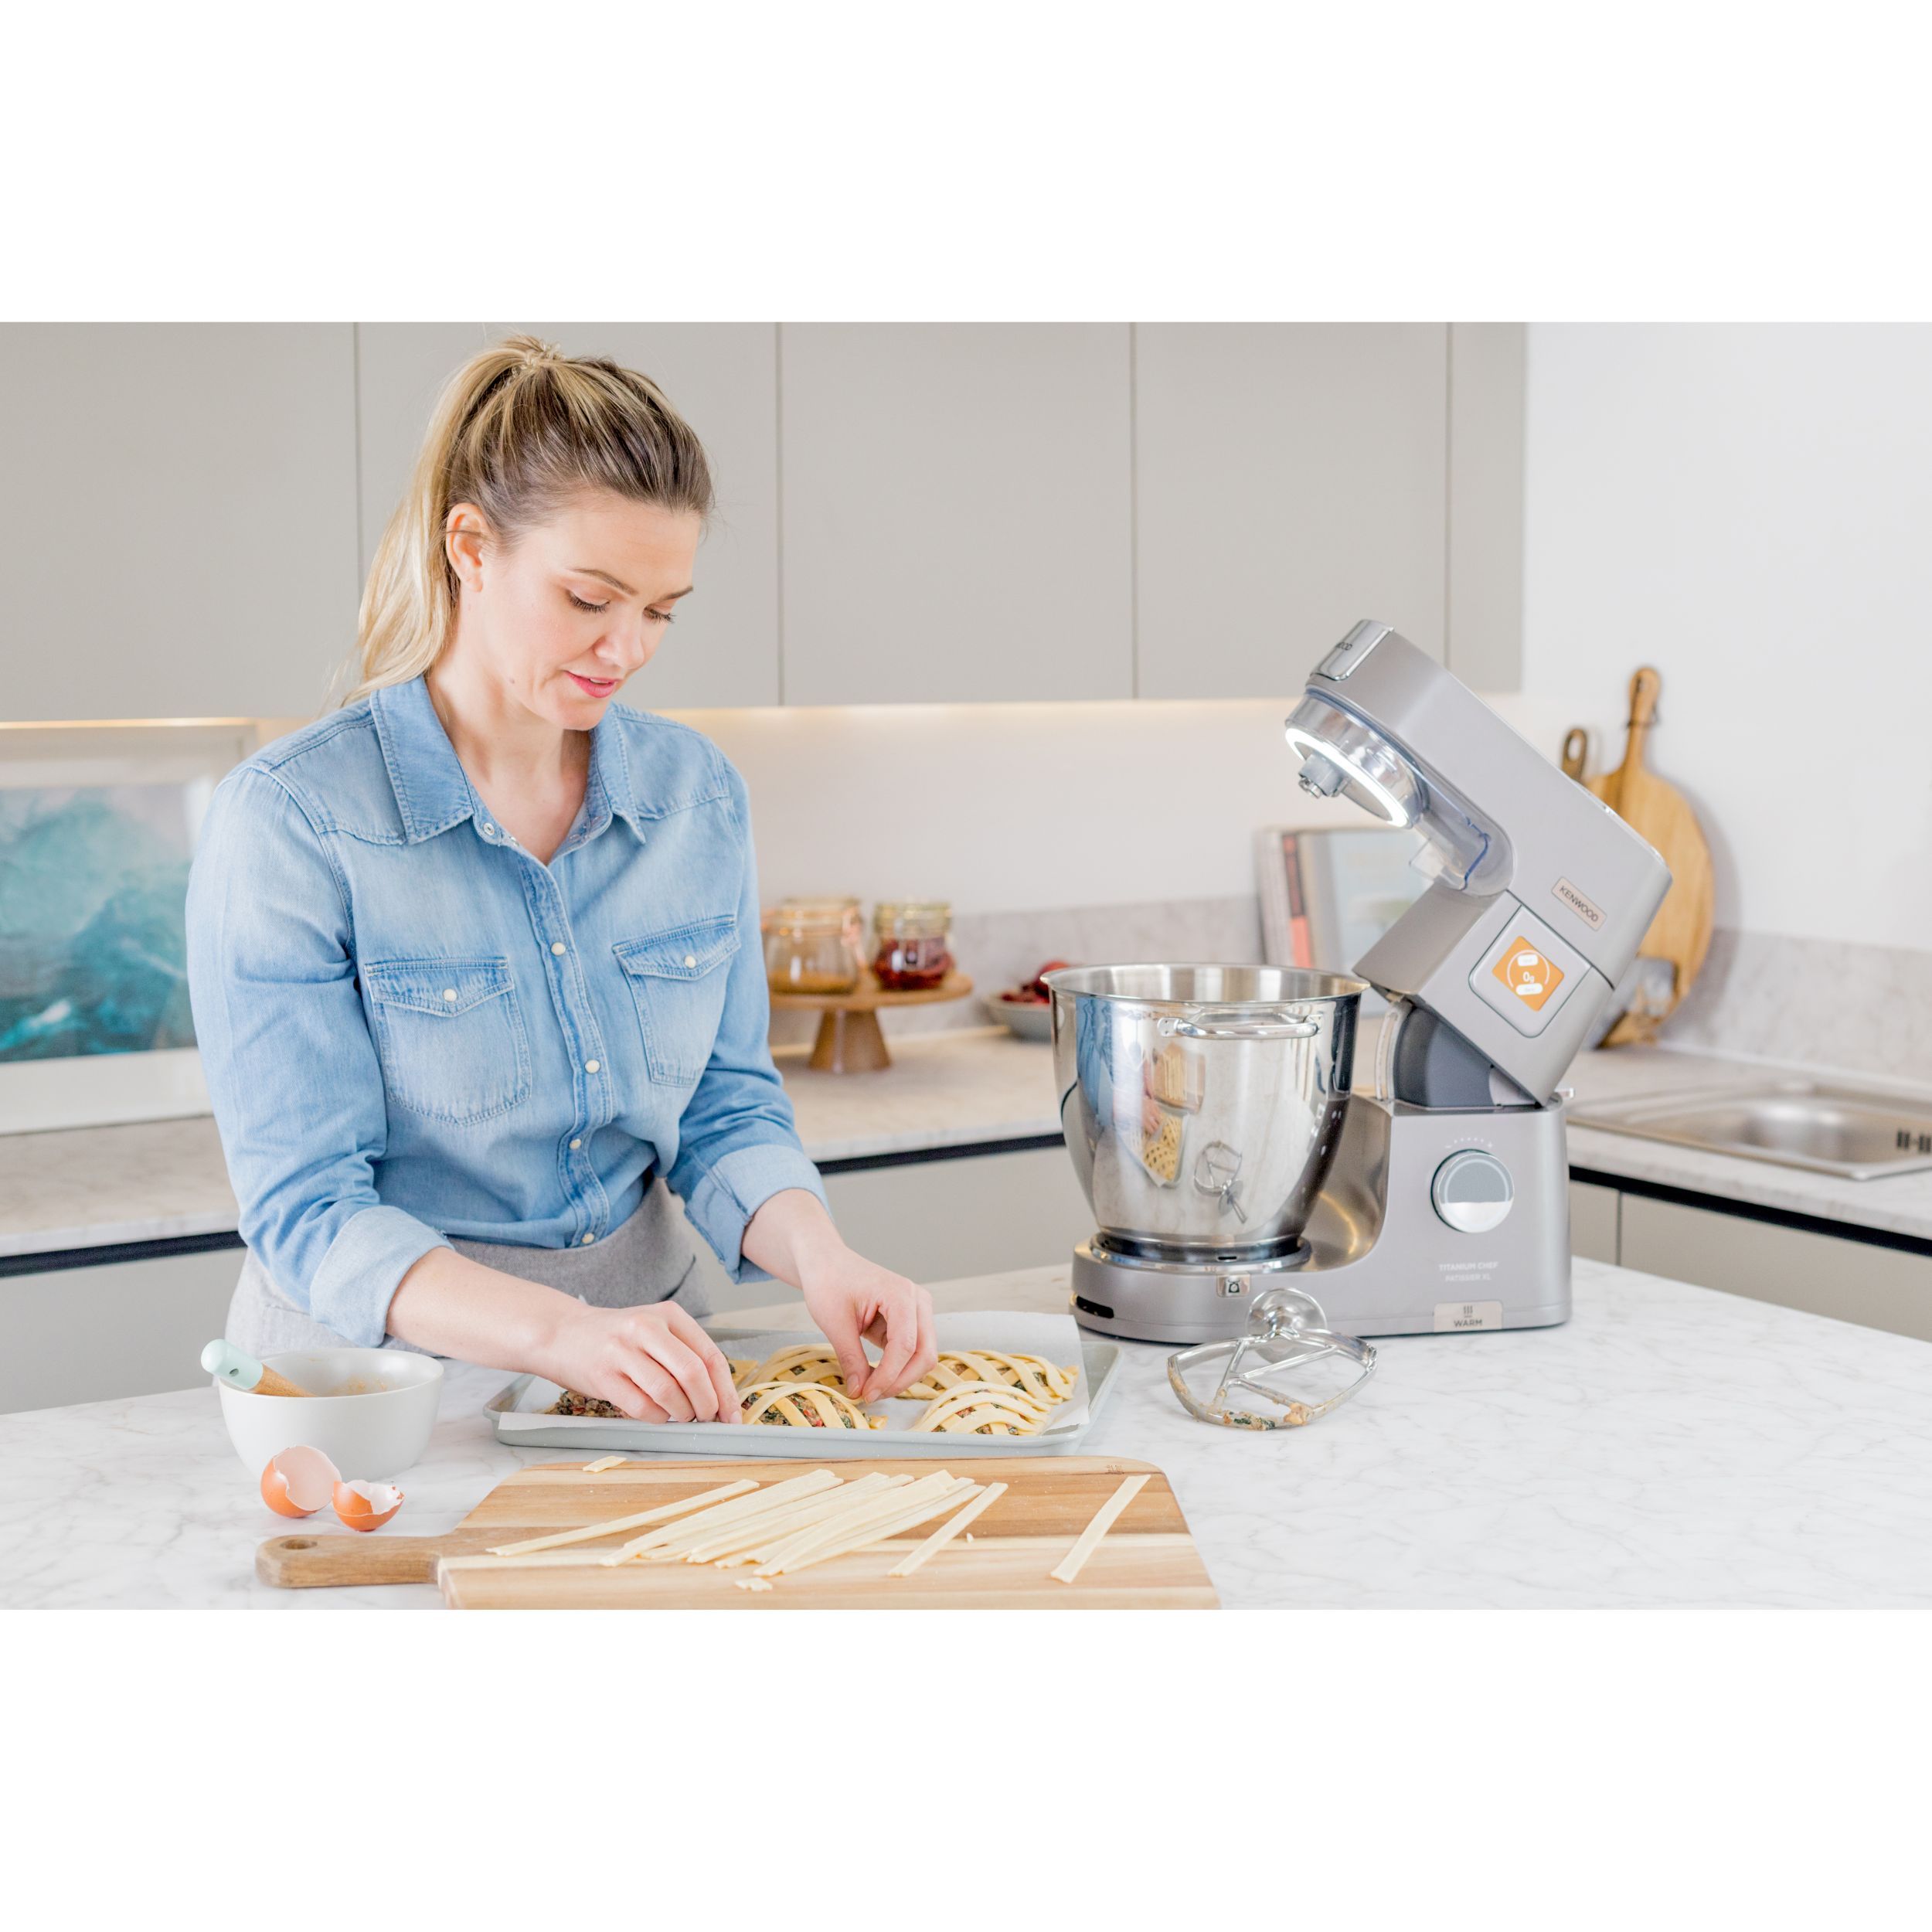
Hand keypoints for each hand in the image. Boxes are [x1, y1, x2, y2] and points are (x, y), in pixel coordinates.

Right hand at [540, 1298, 739, 1422]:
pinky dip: (657, 1418)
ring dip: (681, 1413)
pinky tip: (657, 1415)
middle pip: (692, 1373)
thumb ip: (685, 1355)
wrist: (562, 1333)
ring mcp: (622, 1351)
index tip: (733, 1414)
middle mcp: (646, 1327)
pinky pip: (643, 1407)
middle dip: (707, 1404)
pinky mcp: (604, 1376)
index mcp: (669, 1314)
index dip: (726, 1390)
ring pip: (668, 1393)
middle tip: (706, 1418)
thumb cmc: (616, 1337)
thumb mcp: (655, 1330)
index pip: (709, 1355)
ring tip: (680, 1415)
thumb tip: (720, 1397)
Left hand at [798, 1246, 936, 1401]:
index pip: (905, 1346)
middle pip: (924, 1354)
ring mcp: (917, 1310)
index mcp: (901, 1294)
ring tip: (869, 1386)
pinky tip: (872, 1375)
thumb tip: (858, 1392)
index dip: (888, 1376)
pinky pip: (911, 1351)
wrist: (826, 1262)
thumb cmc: (828, 1281)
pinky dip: (895, 1368)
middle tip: (869, 1395)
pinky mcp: (909, 1320)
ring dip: (899, 1377)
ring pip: (922, 1355)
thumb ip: (850, 1358)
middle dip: (899, 1380)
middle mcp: (917, 1300)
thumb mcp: (834, 1322)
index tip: (865, 1394)